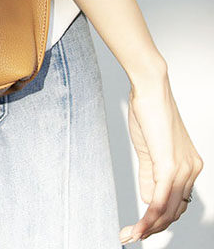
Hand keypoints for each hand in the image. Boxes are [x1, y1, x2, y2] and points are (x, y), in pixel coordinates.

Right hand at [119, 74, 203, 243]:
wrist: (150, 90)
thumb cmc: (149, 112)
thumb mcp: (149, 149)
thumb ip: (149, 175)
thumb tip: (147, 199)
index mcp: (190, 166)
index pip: (178, 202)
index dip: (160, 218)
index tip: (142, 227)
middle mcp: (192, 171)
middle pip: (175, 211)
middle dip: (153, 228)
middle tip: (132, 236)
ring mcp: (183, 169)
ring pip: (168, 209)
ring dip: (149, 226)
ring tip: (131, 234)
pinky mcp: (169, 165)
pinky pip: (160, 199)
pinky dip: (149, 215)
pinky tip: (139, 224)